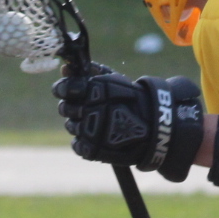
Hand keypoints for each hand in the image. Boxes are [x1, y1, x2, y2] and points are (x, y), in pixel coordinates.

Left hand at [52, 66, 204, 179]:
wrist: (156, 127)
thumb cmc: (134, 100)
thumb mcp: (113, 81)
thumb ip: (89, 73)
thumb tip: (65, 68)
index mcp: (92, 90)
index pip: (63, 88)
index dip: (64, 89)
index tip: (69, 91)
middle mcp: (88, 110)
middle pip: (65, 109)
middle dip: (74, 108)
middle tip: (89, 109)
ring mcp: (88, 131)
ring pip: (71, 126)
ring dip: (81, 124)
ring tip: (100, 123)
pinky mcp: (91, 149)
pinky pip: (77, 145)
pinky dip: (85, 141)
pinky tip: (98, 136)